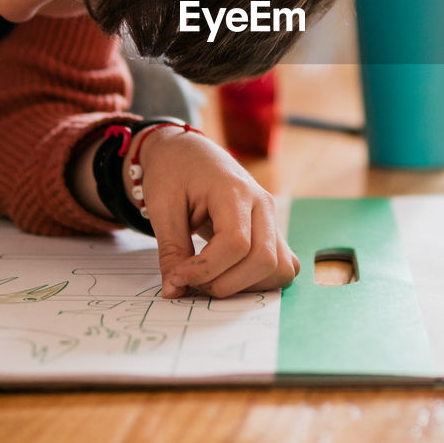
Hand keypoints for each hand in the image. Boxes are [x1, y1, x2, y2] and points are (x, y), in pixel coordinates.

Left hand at [137, 128, 298, 298]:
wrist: (188, 152)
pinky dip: (259, 281)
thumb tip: (175, 290)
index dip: (206, 270)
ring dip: (244, 285)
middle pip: (263, 260)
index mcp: (235, 190)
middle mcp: (262, 203)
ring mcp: (271, 218)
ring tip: (209, 278)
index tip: (176, 276)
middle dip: (224, 283)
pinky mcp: (272, 231)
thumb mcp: (162, 206)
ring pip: (279, 267)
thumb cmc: (174, 171)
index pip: (236, 243)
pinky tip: (228, 275)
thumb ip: (171, 250)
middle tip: (191, 280)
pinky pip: (281, 265)